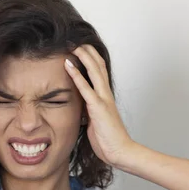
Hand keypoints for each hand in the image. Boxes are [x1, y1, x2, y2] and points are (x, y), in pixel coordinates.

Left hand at [64, 45, 133, 166]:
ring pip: (94, 70)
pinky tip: (68, 65)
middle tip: (74, 38)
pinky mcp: (98, 108)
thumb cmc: (108, 139)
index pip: (99, 69)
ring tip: (71, 44)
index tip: (77, 46)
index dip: (89, 56)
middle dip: (86, 49)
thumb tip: (78, 104)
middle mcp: (105, 94)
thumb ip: (88, 109)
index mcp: (105, 96)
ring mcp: (103, 99)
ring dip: (83, 55)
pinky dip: (76, 75)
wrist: (120, 151)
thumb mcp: (94, 120)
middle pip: (98, 64)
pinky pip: (86, 88)